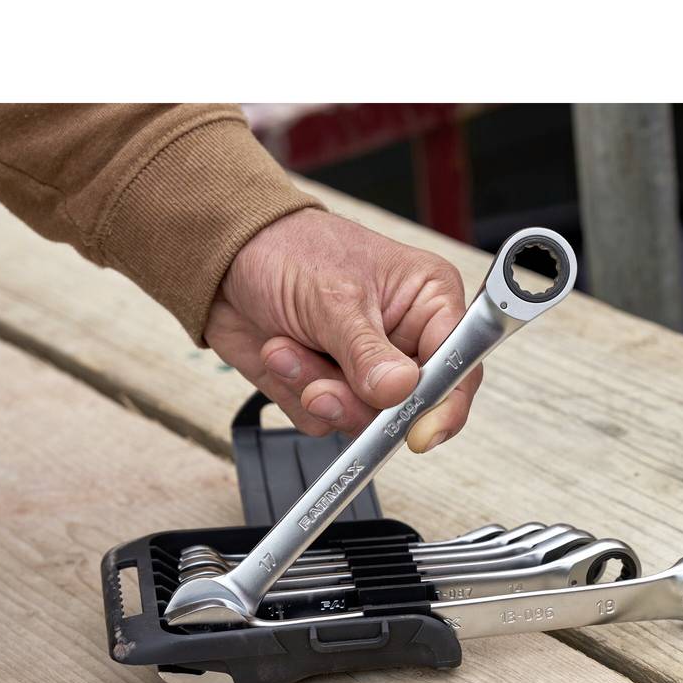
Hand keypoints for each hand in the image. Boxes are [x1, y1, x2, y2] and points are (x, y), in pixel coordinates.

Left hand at [205, 208, 481, 452]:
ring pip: (361, 419)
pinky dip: (295, 392)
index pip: (459, 366)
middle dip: (359, 401)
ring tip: (286, 348)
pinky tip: (280, 352)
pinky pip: (323, 420)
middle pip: (410, 406)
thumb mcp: (333, 296)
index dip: (446, 404)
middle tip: (322, 387)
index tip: (421, 432)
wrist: (223, 259)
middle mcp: (404, 340)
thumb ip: (367, 351)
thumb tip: (400, 392)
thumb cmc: (288, 250)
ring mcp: (367, 370)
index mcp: (428, 302)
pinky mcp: (330, 389)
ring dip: (316, 389)